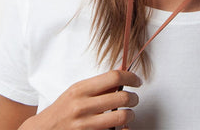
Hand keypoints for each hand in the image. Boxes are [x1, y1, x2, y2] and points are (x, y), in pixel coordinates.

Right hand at [19, 70, 140, 129]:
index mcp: (81, 89)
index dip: (131, 78)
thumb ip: (98, 85)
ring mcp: (84, 125)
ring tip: (128, 114)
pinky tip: (121, 127)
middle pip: (121, 97)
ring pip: (121, 117)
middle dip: (134, 98)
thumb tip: (123, 74)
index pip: (114, 77)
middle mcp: (82, 106)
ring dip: (130, 115)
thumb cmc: (62, 109)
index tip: (137, 81)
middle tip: (134, 100)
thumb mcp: (76, 91)